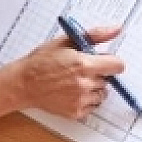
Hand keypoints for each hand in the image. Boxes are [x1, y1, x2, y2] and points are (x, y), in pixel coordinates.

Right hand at [3, 26, 126, 120]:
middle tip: (79, 70)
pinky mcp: (75, 112)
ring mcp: (80, 100)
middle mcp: (84, 84)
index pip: (118, 66)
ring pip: (101, 95)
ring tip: (74, 82)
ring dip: (93, 89)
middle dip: (98, 74)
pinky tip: (71, 93)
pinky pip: (92, 107)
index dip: (112, 62)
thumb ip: (95, 35)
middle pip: (108, 80)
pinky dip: (85, 101)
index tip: (104, 62)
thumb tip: (117, 29)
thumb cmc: (41, 61)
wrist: (23, 83)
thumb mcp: (66, 41)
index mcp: (84, 65)